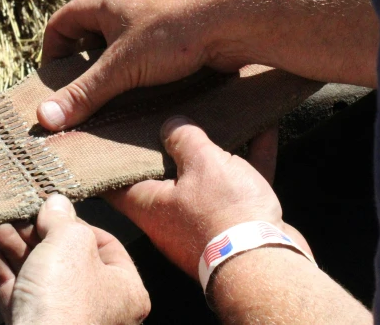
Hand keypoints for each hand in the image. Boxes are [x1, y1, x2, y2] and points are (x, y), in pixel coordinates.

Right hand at [0, 195, 150, 324]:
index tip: (53, 211)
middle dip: (37, 234)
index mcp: (124, 288)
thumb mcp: (70, 241)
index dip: (77, 223)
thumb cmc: (67, 300)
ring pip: (38, 275)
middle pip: (65, 258)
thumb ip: (63, 218)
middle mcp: (99, 307)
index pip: (106, 245)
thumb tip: (57, 203)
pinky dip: (3, 272)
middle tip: (18, 216)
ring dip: (14, 248)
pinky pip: (18, 296)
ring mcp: (64, 320)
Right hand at [37, 0, 249, 130]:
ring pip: (122, 48)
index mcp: (105, 2)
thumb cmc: (175, 29)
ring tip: (113, 104)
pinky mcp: (177, 35)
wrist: (237, 19)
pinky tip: (145, 99)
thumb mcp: (122, 66)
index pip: (62, 21)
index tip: (53, 81)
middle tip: (82, 98)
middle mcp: (128, 5)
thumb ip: (84, 93)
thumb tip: (44, 117)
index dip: (52, 50)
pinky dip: (140, 75)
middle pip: (91, 36)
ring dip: (115, 74)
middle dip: (84, 68)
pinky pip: (147, 56)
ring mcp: (154, 19)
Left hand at [105, 116, 308, 280]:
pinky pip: (238, 185)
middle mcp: (171, 218)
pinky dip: (249, 160)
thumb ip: (184, 139)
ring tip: (219, 118)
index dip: (110, 160)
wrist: (269, 263)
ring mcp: (203, 223)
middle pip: (164, 176)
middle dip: (169, 147)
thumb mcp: (201, 163)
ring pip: (206, 179)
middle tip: (169, 116)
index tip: (110, 139)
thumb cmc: (224, 215)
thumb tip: (171, 125)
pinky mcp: (235, 225)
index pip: (115, 183)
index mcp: (149, 204)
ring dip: (215, 151)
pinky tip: (263, 131)